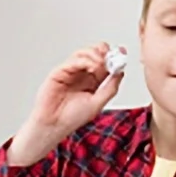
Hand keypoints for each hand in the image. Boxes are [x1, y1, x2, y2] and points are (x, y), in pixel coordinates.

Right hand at [8, 43, 124, 165]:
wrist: (54, 125)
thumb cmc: (72, 118)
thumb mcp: (98, 104)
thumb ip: (110, 88)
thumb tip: (120, 72)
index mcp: (93, 82)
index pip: (106, 64)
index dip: (114, 57)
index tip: (121, 55)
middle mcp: (83, 74)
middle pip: (96, 53)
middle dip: (105, 52)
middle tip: (110, 56)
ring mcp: (72, 71)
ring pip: (85, 52)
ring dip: (95, 54)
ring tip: (100, 64)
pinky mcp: (61, 70)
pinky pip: (74, 59)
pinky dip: (85, 60)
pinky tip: (91, 66)